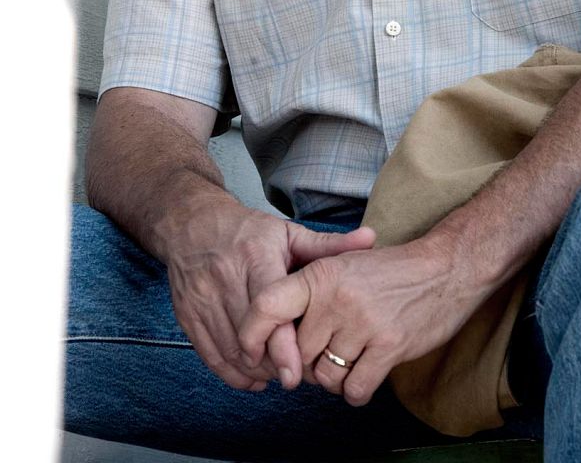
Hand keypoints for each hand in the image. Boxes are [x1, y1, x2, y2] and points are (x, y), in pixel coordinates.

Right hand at [163, 195, 375, 390]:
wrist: (193, 224)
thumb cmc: (248, 232)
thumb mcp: (288, 233)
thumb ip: (329, 245)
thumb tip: (371, 239)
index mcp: (256, 258)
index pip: (269, 310)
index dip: (283, 346)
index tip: (298, 373)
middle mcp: (226, 280)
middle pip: (250, 339)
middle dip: (276, 365)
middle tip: (301, 376)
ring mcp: (203, 299)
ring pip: (230, 352)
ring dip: (257, 372)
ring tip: (282, 375)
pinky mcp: (188, 315)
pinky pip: (211, 355)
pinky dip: (233, 373)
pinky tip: (255, 377)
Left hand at [238, 234, 489, 406]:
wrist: (446, 267)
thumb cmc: (390, 271)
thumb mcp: (344, 265)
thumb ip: (309, 294)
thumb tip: (274, 336)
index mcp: (321, 273)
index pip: (268, 305)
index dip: (252, 335)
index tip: (253, 353)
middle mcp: (337, 297)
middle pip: (296, 353)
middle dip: (307, 361)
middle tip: (328, 349)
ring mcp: (364, 322)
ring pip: (324, 377)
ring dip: (334, 378)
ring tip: (351, 356)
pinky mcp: (389, 346)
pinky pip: (354, 389)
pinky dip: (356, 390)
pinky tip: (366, 372)